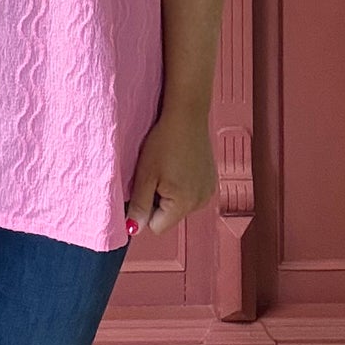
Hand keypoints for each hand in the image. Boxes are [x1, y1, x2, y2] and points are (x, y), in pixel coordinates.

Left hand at [125, 108, 215, 236]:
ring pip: (179, 206)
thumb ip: (139, 205)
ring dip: (170, 193)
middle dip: (159, 201)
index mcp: (183, 204)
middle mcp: (200, 202)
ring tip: (168, 167)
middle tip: (156, 174)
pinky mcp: (211, 181)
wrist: (187, 115)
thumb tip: (134, 229)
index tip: (145, 188)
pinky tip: (179, 165)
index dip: (146, 210)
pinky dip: (182, 184)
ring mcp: (208, 192)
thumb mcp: (145, 174)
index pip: (157, 227)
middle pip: (169, 217)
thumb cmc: (164, 141)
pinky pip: (191, 194)